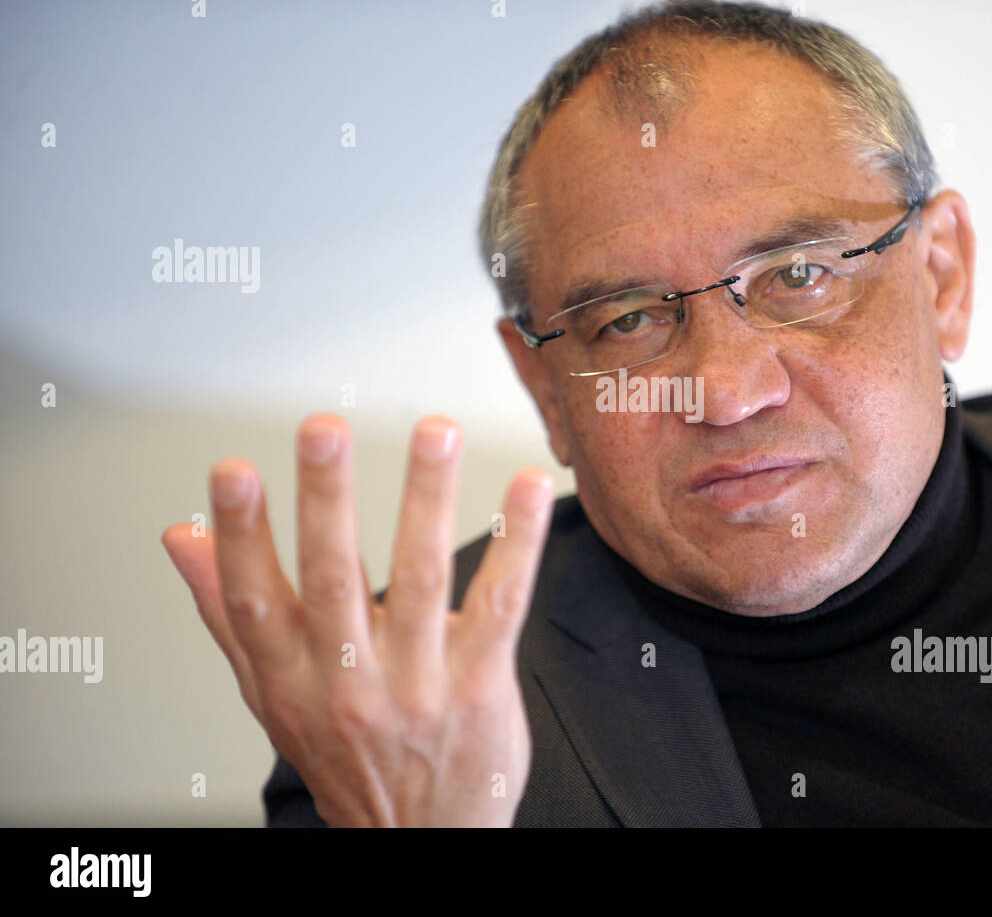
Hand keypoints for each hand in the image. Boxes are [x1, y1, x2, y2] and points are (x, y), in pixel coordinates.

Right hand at [161, 413, 552, 825]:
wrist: (422, 843)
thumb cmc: (349, 762)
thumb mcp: (273, 698)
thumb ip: (228, 613)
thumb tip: (183, 537)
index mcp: (291, 677)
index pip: (255, 600)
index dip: (241, 536)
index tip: (233, 473)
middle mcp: (350, 680)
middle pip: (334, 581)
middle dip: (326, 501)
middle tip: (323, 432)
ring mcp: (419, 683)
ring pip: (421, 579)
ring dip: (426, 500)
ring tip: (432, 433)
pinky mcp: (480, 684)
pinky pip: (500, 604)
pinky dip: (515, 544)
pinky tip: (524, 491)